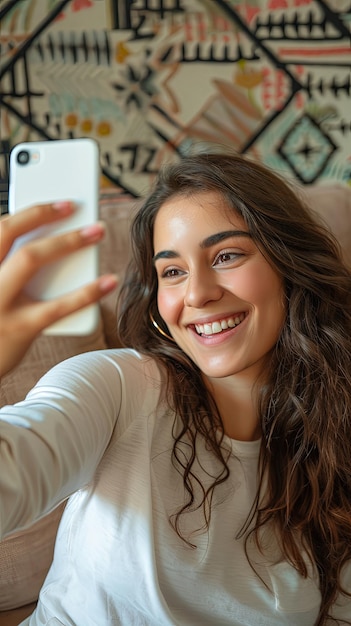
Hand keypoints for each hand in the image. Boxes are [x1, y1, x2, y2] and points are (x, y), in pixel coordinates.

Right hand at [0, 201, 117, 376]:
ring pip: (31, 258)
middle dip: (42, 213)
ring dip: (67, 240)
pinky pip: (57, 306)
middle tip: (74, 204)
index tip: (55, 201)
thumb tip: (47, 245)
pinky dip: (86, 291)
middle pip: (8, 232)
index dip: (27, 212)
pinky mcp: (18, 328)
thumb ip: (7, 269)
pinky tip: (108, 281)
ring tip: (96, 231)